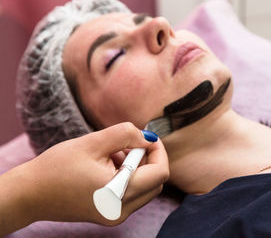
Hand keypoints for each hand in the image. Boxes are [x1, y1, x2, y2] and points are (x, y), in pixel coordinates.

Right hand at [0, 122, 168, 234]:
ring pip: (146, 187)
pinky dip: (129, 177)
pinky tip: (107, 166)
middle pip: (156, 181)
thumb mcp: (93, 142)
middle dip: (148, 159)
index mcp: (119, 194)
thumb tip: (149, 137)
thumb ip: (126, 135)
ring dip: (137, 167)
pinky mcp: (110, 214)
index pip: (160, 173)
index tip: (146, 136)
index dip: (158, 150)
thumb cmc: (57, 167)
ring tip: (111, 155)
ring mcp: (116, 216)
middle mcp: (121, 211)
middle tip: (127, 144)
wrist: (29, 194)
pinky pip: (132, 194)